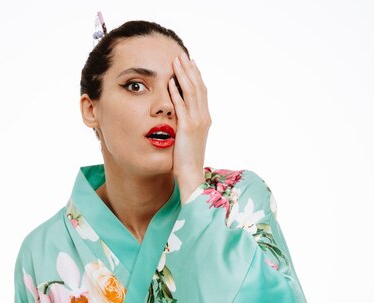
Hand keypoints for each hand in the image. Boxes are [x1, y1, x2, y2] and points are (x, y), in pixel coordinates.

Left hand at [168, 53, 210, 202]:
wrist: (192, 174)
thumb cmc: (187, 160)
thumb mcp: (188, 138)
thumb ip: (185, 124)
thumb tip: (177, 114)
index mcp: (205, 119)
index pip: (201, 92)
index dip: (195, 76)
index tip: (189, 63)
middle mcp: (203, 117)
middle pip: (198, 87)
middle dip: (190, 70)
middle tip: (181, 56)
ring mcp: (197, 122)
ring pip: (191, 93)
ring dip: (183, 76)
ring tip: (176, 62)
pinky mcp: (187, 128)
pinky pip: (181, 106)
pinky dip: (175, 93)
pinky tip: (169, 83)